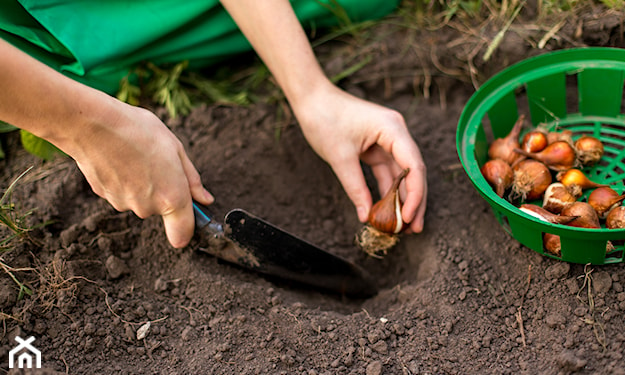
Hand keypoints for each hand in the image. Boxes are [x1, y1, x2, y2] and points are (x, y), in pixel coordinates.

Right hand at [61, 99, 213, 247]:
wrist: (92, 124)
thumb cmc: (138, 131)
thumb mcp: (176, 148)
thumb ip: (192, 180)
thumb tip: (205, 200)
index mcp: (172, 197)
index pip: (183, 235)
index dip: (188, 229)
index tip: (190, 217)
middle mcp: (148, 208)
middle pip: (161, 209)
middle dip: (163, 190)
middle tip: (158, 162)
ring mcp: (125, 204)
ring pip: (140, 199)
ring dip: (142, 184)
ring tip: (136, 156)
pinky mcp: (105, 197)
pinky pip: (122, 192)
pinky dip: (123, 180)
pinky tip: (119, 158)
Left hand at [293, 81, 426, 232]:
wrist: (310, 99)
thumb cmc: (324, 119)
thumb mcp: (340, 157)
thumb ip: (355, 187)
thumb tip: (365, 215)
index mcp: (393, 128)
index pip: (414, 165)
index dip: (416, 194)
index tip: (410, 218)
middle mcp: (396, 133)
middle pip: (413, 172)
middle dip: (414, 201)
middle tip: (414, 229)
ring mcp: (387, 140)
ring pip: (401, 175)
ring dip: (401, 199)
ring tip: (403, 226)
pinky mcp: (377, 146)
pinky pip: (386, 172)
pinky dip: (387, 190)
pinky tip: (388, 211)